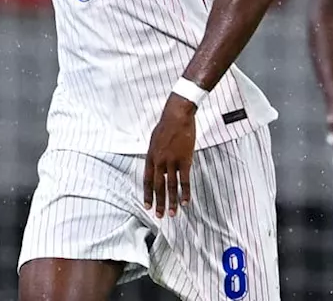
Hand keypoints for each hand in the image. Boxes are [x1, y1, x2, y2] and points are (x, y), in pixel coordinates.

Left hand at [143, 94, 196, 218]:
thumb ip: (155, 154)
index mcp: (150, 157)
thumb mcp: (154, 140)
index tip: (147, 206)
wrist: (177, 115)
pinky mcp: (184, 160)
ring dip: (171, 201)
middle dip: (158, 202)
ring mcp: (171, 161)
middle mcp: (159, 161)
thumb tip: (156, 165)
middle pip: (157, 186)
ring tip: (171, 214)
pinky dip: (185, 192)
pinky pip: (184, 180)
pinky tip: (185, 202)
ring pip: (170, 186)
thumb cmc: (166, 125)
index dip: (147, 194)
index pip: (147, 180)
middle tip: (158, 216)